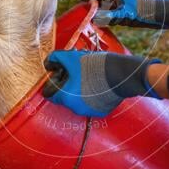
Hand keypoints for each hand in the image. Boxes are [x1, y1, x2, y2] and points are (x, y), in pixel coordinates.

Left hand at [43, 50, 161, 117]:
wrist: (120, 74)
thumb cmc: (93, 66)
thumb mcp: (71, 57)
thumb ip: (56, 58)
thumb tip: (49, 62)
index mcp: (65, 98)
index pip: (50, 95)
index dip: (54, 83)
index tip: (61, 75)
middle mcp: (75, 108)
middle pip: (65, 97)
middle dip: (69, 85)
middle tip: (77, 72)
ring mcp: (89, 111)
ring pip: (78, 100)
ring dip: (80, 91)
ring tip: (90, 77)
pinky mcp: (101, 112)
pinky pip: (92, 104)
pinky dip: (93, 96)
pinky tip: (99, 84)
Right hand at [79, 0, 168, 28]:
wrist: (164, 14)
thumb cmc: (145, 12)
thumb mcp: (125, 16)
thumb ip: (108, 17)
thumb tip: (93, 18)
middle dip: (91, 5)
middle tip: (80, 11)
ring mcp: (125, 3)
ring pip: (108, 7)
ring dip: (100, 12)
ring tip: (89, 18)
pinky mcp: (130, 11)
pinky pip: (115, 12)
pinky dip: (108, 17)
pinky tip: (104, 23)